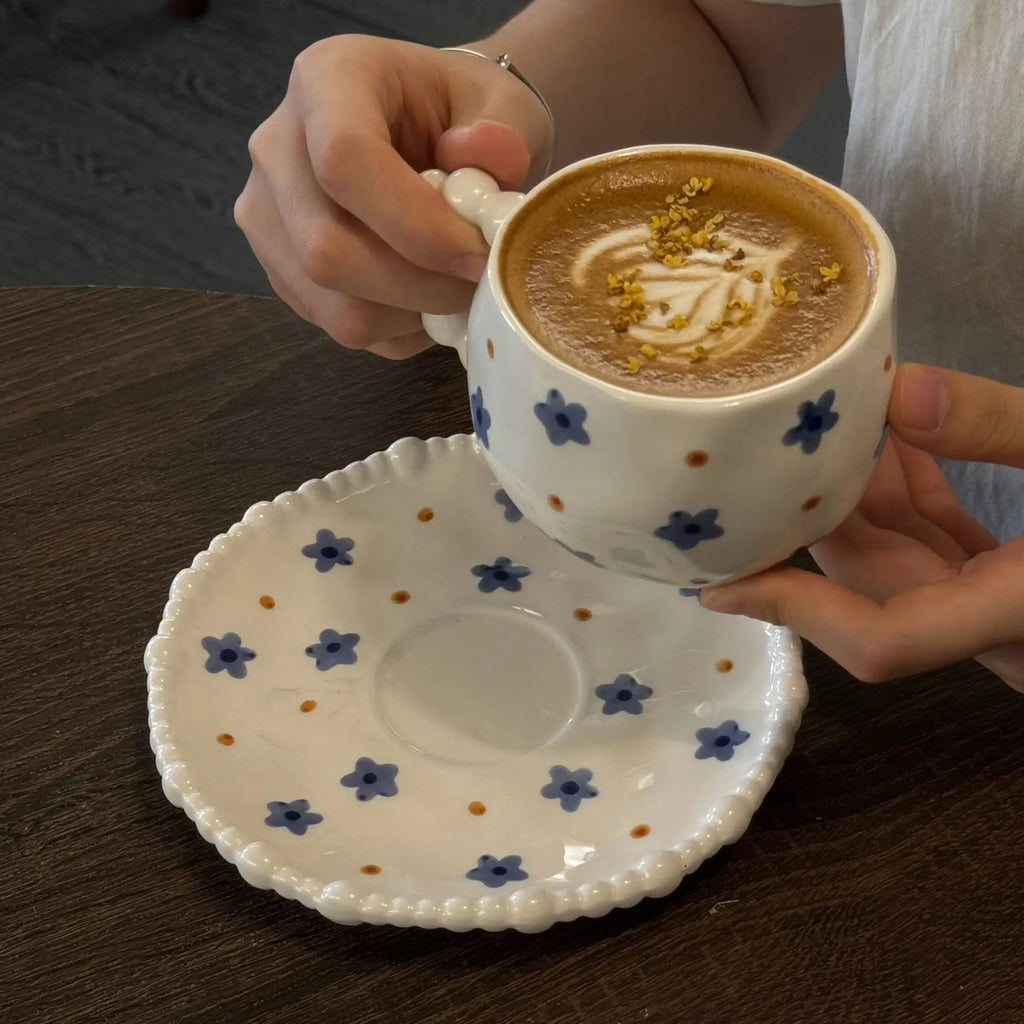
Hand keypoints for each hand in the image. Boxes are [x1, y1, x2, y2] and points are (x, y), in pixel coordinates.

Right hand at [234, 36, 552, 357]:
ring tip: (458, 290)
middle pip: (326, 250)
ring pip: (334, 305)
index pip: (343, 160)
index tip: (478, 253)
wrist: (435, 130)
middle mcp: (277, 148)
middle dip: (419, 285)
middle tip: (479, 282)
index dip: (416, 224)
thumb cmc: (465, 113)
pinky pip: (341, 327)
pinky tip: (428, 297)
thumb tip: (485, 160)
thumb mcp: (501, 103)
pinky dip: (399, 329)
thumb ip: (501, 130)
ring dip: (412, 314)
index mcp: (326, 80)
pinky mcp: (281, 270)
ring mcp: (268, 216)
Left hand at [701, 364, 1023, 691]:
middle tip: (749, 455)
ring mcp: (1001, 601)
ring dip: (854, 488)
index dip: (793, 612)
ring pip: (898, 554)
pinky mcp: (1012, 576)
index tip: (715, 588)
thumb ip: (1002, 426)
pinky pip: (937, 540)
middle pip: (867, 581)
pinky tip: (884, 431)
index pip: (880, 639)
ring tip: (811, 421)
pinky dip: (904, 491)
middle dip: (810, 514)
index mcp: (1014, 615)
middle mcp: (995, 623)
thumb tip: (900, 389)